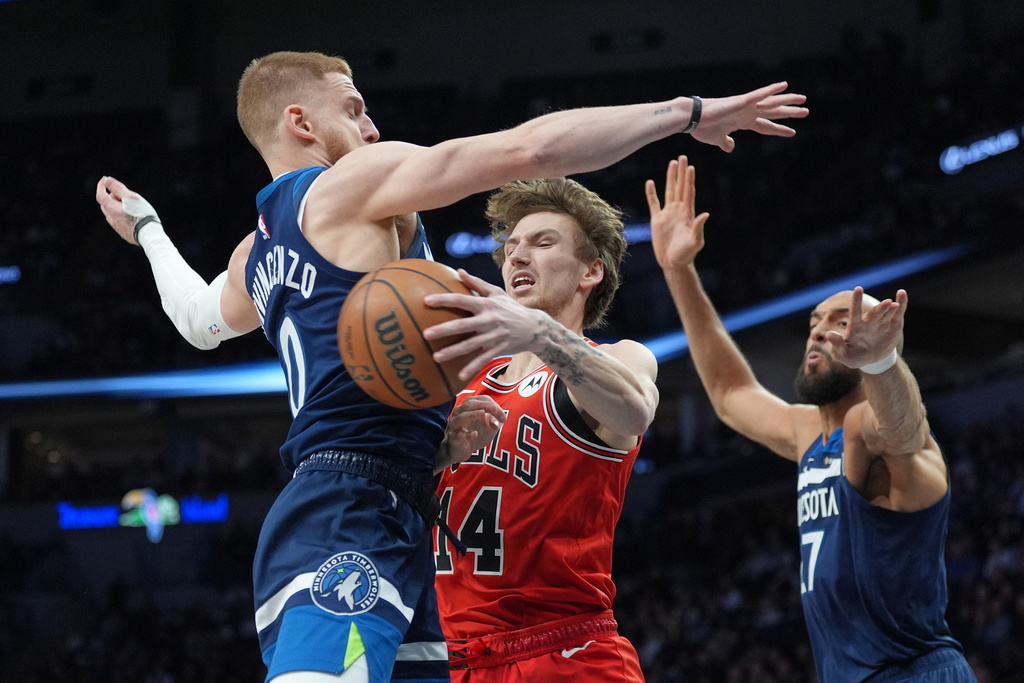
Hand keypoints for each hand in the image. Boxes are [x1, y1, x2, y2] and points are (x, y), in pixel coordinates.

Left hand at [95, 176, 159, 244]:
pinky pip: (119, 222)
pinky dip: (121, 215)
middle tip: (122, 194)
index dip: (101, 186)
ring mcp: (117, 227)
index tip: (104, 179)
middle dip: (111, 196)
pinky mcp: (124, 233)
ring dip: (116, 206)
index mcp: (111, 208)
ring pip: (112, 214)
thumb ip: (117, 188)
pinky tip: (133, 216)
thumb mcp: (130, 197)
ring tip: (130, 205)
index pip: (100, 195)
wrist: (149, 234)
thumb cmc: (141, 214)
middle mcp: (111, 218)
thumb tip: (106, 180)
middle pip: (106, 204)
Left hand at [422, 269, 551, 380]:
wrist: (535, 327)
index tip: (427, 301)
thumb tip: (458, 271)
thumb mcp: (496, 293)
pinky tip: (460, 376)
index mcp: (486, 304)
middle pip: (463, 325)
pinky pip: (484, 359)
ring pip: (471, 345)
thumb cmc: (511, 308)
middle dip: (444, 329)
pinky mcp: (499, 349)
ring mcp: (494, 336)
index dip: (444, 300)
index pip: (462, 300)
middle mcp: (489, 320)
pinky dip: (472, 368)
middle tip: (426, 334)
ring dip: (453, 352)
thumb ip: (476, 283)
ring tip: (435, 357)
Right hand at [437, 396, 505, 471]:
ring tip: (482, 413)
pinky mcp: (453, 438)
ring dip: (472, 414)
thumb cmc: (476, 433)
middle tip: (495, 410)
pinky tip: (475, 434)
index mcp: (470, 406)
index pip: (481, 400)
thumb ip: (495, 422)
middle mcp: (460, 412)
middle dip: (484, 406)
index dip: (493, 405)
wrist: (463, 449)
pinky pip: (458, 435)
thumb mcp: (490, 427)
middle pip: (470, 404)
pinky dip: (467, 434)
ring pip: (461, 417)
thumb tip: (498, 420)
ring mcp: (455, 425)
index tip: (503, 417)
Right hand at [646, 155, 709, 271]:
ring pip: (668, 191)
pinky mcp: (657, 220)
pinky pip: (654, 203)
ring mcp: (668, 214)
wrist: (673, 262)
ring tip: (671, 164)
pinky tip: (650, 183)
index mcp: (688, 214)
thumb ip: (698, 228)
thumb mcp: (695, 242)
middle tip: (682, 157)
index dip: (689, 180)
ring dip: (670, 178)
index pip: (688, 192)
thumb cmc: (686, 254)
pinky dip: (651, 193)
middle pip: (679, 187)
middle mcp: (678, 210)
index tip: (690, 167)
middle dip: (680, 173)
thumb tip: (705, 214)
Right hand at [693, 82, 808, 151]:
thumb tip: (731, 148)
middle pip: (773, 113)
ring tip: (803, 100)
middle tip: (806, 112)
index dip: (778, 129)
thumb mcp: (718, 140)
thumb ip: (726, 143)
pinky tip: (784, 86)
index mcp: (742, 122)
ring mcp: (745, 106)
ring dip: (787, 101)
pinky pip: (759, 94)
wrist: (692, 120)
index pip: (765, 126)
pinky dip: (771, 90)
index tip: (792, 132)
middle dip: (789, 113)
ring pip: (771, 103)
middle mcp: (747, 112)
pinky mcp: (740, 102)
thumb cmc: (702, 129)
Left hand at [826, 287, 906, 368]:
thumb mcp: (843, 355)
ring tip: (894, 304)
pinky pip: (898, 314)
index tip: (858, 289)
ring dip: (890, 308)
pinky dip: (901, 304)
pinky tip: (902, 294)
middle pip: (874, 313)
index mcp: (855, 327)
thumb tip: (828, 334)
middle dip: (880, 308)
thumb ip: (837, 345)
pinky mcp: (893, 326)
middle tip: (887, 303)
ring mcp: (882, 323)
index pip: (855, 312)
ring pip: (886, 313)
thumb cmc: (853, 356)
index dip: (856, 301)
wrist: (871, 359)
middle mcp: (869, 322)